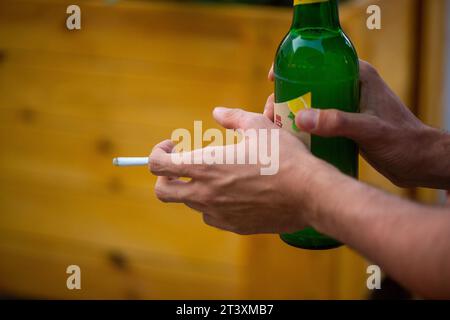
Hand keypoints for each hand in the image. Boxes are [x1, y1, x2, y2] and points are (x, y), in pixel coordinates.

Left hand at [149, 108, 337, 234]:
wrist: (308, 193)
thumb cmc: (283, 157)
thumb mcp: (258, 126)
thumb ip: (232, 117)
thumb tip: (217, 112)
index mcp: (206, 166)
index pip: (158, 165)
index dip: (158, 152)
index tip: (172, 145)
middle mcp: (205, 193)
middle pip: (163, 191)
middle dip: (165, 177)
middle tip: (181, 164)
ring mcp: (217, 212)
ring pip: (189, 203)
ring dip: (193, 187)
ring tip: (217, 175)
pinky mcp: (232, 225)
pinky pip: (211, 215)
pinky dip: (213, 203)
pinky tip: (232, 192)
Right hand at [265, 60, 448, 188]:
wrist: (419, 162)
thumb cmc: (402, 142)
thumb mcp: (369, 129)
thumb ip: (337, 122)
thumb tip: (300, 118)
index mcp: (358, 76)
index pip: (321, 62)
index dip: (295, 67)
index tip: (273, 79)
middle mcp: (350, 88)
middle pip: (310, 85)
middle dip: (287, 96)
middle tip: (271, 113)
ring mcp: (347, 107)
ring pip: (311, 104)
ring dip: (292, 114)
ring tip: (275, 128)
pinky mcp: (345, 125)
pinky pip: (318, 121)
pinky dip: (303, 128)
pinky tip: (290, 139)